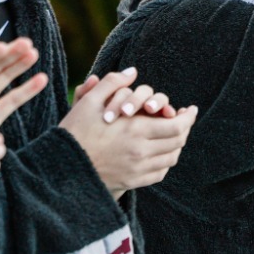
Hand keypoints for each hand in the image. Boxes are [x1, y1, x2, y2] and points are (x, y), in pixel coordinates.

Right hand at [64, 69, 196, 197]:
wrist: (62, 166)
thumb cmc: (75, 131)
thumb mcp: (90, 101)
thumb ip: (113, 83)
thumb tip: (132, 72)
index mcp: (136, 130)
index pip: (177, 126)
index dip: (188, 117)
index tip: (191, 110)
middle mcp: (142, 152)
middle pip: (178, 142)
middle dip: (185, 129)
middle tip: (185, 120)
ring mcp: (138, 170)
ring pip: (171, 158)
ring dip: (176, 145)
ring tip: (174, 135)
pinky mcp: (132, 182)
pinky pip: (159, 173)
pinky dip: (165, 162)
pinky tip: (161, 153)